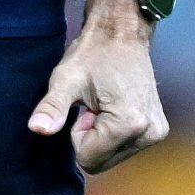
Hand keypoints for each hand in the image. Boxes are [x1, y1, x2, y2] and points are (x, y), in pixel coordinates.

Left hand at [26, 0, 169, 172]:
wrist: (121, 32)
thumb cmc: (92, 53)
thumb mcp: (66, 79)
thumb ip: (52, 107)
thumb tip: (36, 129)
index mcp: (129, 123)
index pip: (89, 158)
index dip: (78, 133)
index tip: (85, 107)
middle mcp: (149, 133)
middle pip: (102, 162)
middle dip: (91, 137)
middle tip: (93, 105)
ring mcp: (156, 132)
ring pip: (112, 157)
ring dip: (102, 135)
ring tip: (103, 104)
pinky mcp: (157, 130)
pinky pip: (124, 147)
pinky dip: (114, 133)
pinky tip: (114, 107)